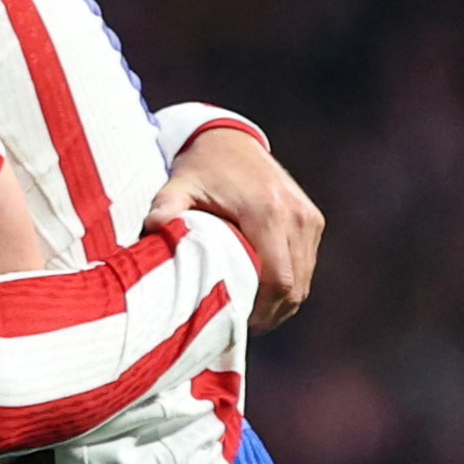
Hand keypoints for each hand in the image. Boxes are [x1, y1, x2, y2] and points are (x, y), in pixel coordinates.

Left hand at [145, 122, 324, 330]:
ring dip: (281, 302)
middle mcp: (294, 215)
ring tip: (251, 311)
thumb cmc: (200, 170)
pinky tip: (263, 290)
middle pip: (294, 287)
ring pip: (303, 280)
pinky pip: (306, 265)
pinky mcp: (312, 219)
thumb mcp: (178, 186)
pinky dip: (289, 283)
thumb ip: (166, 208)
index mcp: (266, 211)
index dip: (262, 310)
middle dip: (271, 313)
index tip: (237, 322)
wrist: (229, 140)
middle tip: (241, 324)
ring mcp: (308, 217)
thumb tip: (150, 228)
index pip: (277, 279)